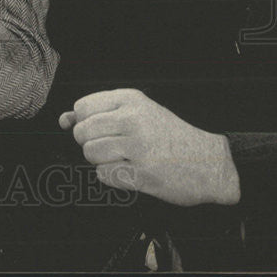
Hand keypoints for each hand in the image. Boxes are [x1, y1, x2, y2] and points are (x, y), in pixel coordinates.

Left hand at [59, 88, 240, 206]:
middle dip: (89, 143)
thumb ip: (102, 113)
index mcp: (131, 100)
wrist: (212, 163)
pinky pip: (103, 175)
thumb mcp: (141, 112)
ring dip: (100, 160)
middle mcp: (132, 119)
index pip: (82, 107)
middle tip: (111, 146)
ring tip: (122, 159)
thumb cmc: (172, 137)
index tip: (97, 129)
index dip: (84, 121)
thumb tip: (64, 119)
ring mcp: (137, 147)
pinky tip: (129, 171)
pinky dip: (111, 176)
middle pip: (82, 132)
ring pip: (90, 153)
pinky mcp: (142, 173)